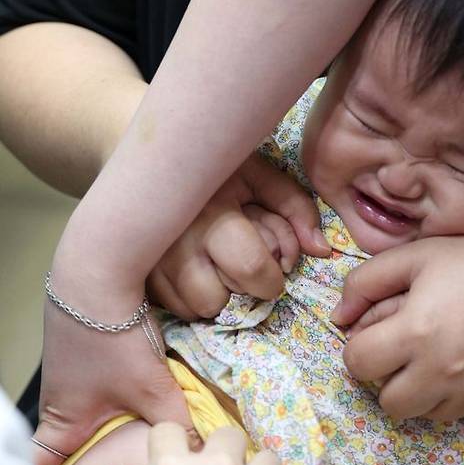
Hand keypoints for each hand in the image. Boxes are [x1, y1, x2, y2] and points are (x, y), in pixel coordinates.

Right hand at [35, 271, 192, 464]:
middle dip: (83, 457)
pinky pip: (96, 379)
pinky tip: (134, 380)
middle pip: (68, 440)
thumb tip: (198, 450)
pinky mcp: (82, 347)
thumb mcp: (152, 388)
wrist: (97, 275)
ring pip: (87, 407)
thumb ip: (176, 422)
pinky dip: (113, 386)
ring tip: (126, 428)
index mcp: (65, 420)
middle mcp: (60, 400)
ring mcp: (70, 371)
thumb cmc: (112, 340)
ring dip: (104, 417)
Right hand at [147, 153, 330, 318]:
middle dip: (240, 288)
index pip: (251, 269)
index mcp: (212, 215)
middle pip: (218, 299)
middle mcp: (176, 244)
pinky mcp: (140, 274)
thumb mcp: (260, 176)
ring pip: (194, 308)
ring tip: (218, 264)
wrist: (152, 156)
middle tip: (242, 262)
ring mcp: (152, 262)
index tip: (275, 268)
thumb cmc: (216, 168)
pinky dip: (193, 297)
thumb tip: (321, 251)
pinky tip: (198, 269)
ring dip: (216, 294)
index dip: (272, 279)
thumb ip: (296, 209)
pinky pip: (174, 307)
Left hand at [332, 219, 463, 420]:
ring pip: (421, 413)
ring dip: (418, 391)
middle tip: (403, 352)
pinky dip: (450, 396)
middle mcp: (442, 370)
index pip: (358, 364)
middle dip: (386, 379)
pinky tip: (463, 362)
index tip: (376, 337)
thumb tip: (337, 318)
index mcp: (416, 331)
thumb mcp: (413, 256)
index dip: (360, 349)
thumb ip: (364, 283)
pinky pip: (456, 413)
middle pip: (387, 402)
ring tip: (436, 355)